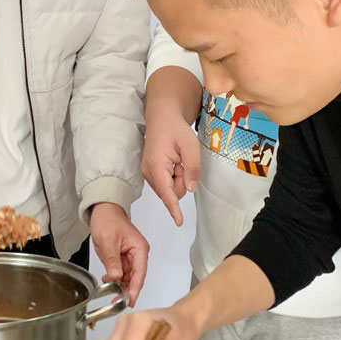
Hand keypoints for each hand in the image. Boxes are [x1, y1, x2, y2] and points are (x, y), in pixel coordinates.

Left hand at [89, 202, 149, 305]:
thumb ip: (112, 261)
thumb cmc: (108, 220)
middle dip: (128, 290)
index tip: (130, 300)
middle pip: (136, 277)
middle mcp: (138, 254)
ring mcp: (130, 257)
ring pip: (129, 277)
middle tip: (118, 302)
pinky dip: (115, 279)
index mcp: (139, 249)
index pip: (140, 272)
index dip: (136, 288)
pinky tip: (107, 281)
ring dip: (121, 286)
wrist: (102, 211)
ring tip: (111, 295)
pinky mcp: (123, 258)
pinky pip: (121, 273)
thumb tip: (116, 278)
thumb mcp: (108, 241)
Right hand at [142, 103, 199, 226]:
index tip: (179, 221)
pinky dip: (174, 175)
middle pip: (171, 192)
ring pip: (170, 189)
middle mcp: (149, 172)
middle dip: (182, 181)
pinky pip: (167, 183)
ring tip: (178, 159)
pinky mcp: (151, 173)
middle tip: (183, 161)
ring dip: (179, 178)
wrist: (162, 118)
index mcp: (156, 165)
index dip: (174, 208)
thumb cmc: (175, 129)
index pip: (167, 192)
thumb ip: (192, 167)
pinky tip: (174, 162)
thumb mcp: (190, 145)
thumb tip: (191, 188)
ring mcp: (148, 174)